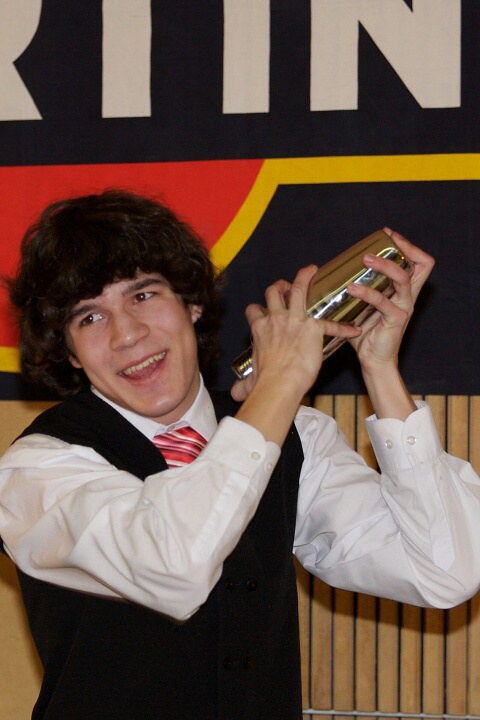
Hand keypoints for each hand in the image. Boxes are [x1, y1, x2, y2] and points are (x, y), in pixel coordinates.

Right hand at [231, 265, 360, 401]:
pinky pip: (331, 324)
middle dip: (280, 285)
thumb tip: (235, 394)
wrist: (279, 383)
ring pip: (298, 289)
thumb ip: (244, 385)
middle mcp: (275, 319)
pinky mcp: (313, 328)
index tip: (264, 311)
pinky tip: (353, 330)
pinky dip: (344, 328)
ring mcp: (294, 320)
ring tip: (312, 270)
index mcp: (259, 328)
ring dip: (305, 278)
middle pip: (274, 291)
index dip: (259, 309)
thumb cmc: (265, 382)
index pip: (254, 310)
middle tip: (287, 285)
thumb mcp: (250, 380)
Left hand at [346, 228, 434, 371]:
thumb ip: (354, 290)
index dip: (407, 246)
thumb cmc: (365, 334)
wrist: (372, 360)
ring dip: (384, 265)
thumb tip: (329, 275)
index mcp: (403, 291)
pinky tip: (352, 289)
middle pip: (422, 264)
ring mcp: (404, 307)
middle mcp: (408, 296)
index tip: (388, 235)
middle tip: (385, 240)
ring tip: (365, 259)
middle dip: (405, 247)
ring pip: (403, 278)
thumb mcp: (361, 306)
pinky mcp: (396, 320)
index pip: (418, 262)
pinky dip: (367, 293)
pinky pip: (383, 302)